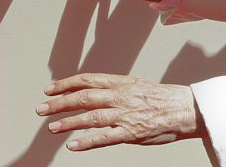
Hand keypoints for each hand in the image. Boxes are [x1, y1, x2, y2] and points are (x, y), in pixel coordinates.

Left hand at [38, 73, 200, 149]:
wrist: (185, 109)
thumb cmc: (162, 98)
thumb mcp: (136, 86)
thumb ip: (114, 90)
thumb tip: (93, 93)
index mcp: (121, 82)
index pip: (87, 79)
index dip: (65, 84)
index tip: (49, 89)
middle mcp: (120, 96)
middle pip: (83, 97)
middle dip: (59, 103)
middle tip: (41, 109)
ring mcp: (124, 115)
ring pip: (90, 117)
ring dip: (68, 123)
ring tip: (52, 127)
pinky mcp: (131, 133)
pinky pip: (105, 138)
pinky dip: (87, 142)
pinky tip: (73, 146)